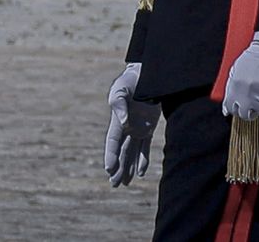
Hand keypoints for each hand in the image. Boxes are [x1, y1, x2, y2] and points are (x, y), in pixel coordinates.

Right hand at [104, 63, 160, 186]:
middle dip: (117, 168)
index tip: (109, 169)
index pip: (113, 142)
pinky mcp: (148, 126)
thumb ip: (119, 104)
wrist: (148, 73)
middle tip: (114, 184)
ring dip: (128, 167)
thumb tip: (123, 122)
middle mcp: (126, 126)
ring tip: (125, 183)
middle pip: (120, 151)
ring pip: (131, 152)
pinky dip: (142, 159)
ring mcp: (137, 127)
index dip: (111, 155)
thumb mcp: (121, 88)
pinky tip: (141, 172)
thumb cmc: (132, 79)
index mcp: (117, 119)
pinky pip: (144, 147)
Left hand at [222, 41, 258, 119]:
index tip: (241, 109)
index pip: (230, 108)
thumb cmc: (254, 56)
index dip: (236, 110)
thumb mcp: (236, 70)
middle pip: (245, 114)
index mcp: (233, 87)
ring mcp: (258, 97)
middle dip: (250, 111)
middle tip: (257, 104)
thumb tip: (225, 108)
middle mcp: (244, 94)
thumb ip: (230, 89)